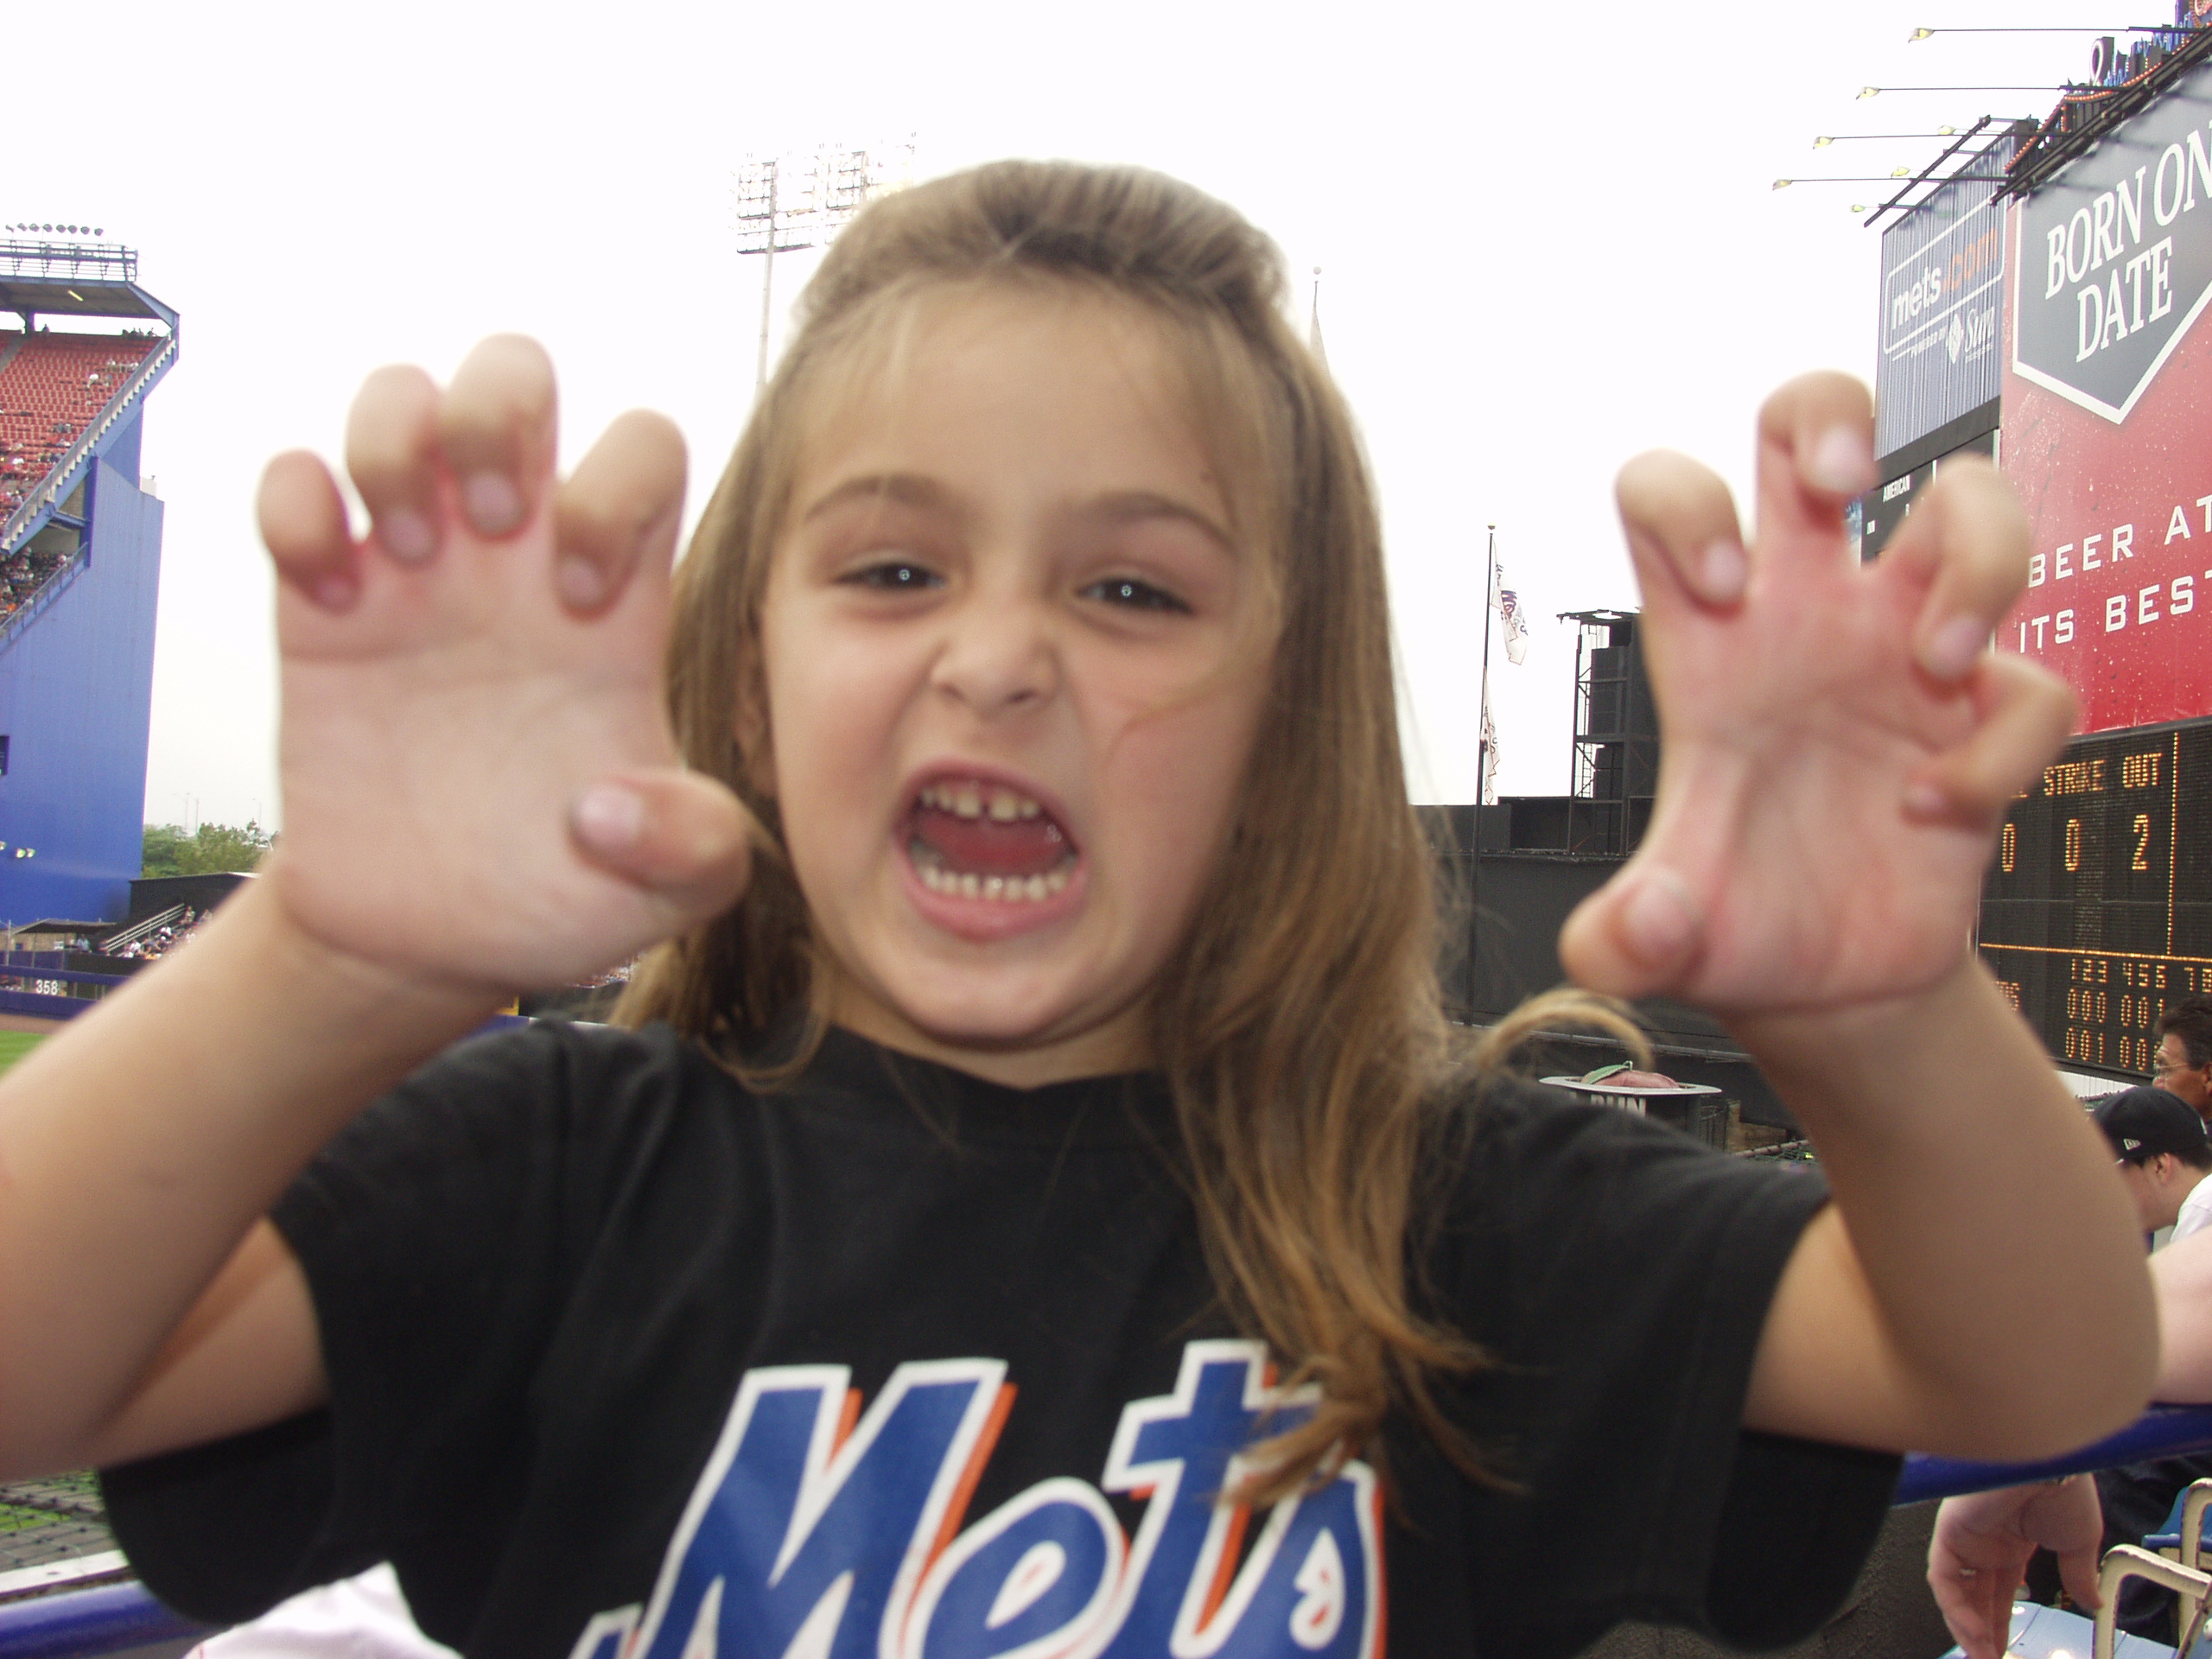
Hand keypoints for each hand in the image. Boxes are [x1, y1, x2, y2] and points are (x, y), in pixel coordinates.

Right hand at [256, 336, 750, 996]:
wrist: (435, 940)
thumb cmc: (562, 896)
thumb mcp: (666, 895)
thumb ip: (698, 848)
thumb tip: (612, 803)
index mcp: (618, 598)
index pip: (643, 447)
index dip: (616, 489)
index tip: (580, 604)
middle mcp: (518, 558)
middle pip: (517, 373)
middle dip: (496, 415)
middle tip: (482, 531)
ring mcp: (417, 571)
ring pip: (403, 396)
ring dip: (394, 440)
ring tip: (407, 553)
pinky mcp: (322, 605)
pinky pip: (295, 478)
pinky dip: (298, 501)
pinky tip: (328, 591)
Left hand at [1560, 374, 2073, 1011]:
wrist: (1820, 983)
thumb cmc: (1731, 921)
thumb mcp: (1659, 938)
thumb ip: (1626, 935)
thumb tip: (1626, 937)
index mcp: (1705, 639)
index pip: (1669, 493)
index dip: (1687, 502)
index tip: (1721, 588)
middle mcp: (1804, 617)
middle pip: (1814, 425)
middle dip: (1831, 415)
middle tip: (1845, 483)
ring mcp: (1901, 650)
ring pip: (1968, 499)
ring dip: (1976, 557)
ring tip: (1933, 666)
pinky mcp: (1981, 713)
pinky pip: (2035, 680)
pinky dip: (2002, 743)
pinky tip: (1938, 806)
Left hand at [1929, 1477, 2103, 1658]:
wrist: (2048, 1463)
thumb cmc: (2064, 1487)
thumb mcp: (2079, 1543)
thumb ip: (2079, 1575)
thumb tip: (2092, 1602)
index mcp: (2013, 1540)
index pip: (2001, 1590)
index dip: (2002, 1621)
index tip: (2005, 1650)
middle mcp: (1985, 1540)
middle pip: (1975, 1596)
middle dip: (1981, 1632)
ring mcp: (1965, 1536)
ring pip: (1954, 1591)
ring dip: (1966, 1626)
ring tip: (1983, 1656)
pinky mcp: (1949, 1532)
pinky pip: (1943, 1578)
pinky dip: (1955, 1608)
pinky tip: (1974, 1632)